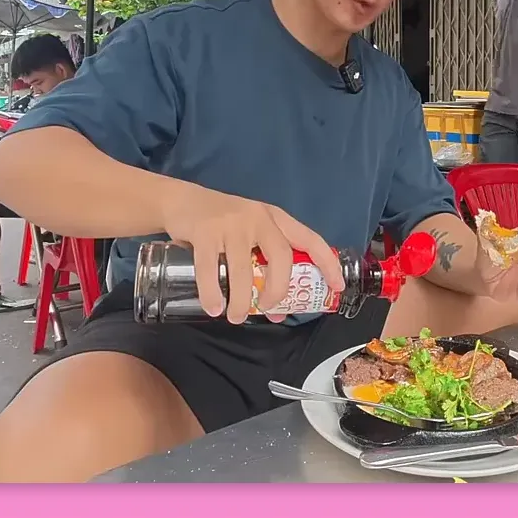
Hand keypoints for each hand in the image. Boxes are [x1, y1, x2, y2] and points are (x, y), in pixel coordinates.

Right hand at [157, 181, 342, 324]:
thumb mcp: (250, 233)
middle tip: (269, 309)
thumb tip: (277, 312)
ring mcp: (231, 223)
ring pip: (244, 268)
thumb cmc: (221, 223)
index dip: (327, 263)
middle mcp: (258, 218)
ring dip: (242, 299)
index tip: (337, 287)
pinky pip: (209, 268)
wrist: (181, 200)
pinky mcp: (204, 231)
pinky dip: (212, 292)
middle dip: (279, 290)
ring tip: (235, 317)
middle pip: (281, 257)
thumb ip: (263, 265)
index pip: (310, 239)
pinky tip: (213, 307)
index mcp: (275, 218)